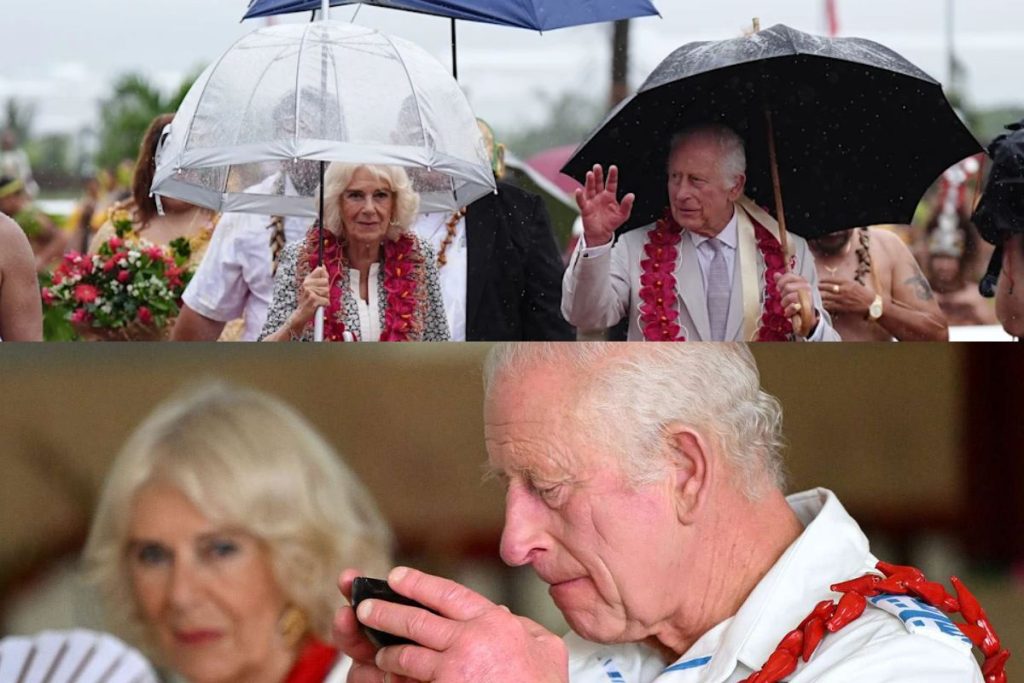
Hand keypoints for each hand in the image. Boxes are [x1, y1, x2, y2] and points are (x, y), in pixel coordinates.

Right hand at [289, 265, 329, 331]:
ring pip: (327, 292)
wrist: (301, 313)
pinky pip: (326, 300)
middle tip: (318, 295)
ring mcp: (310, 291)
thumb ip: (318, 277)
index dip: (325, 276)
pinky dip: (325, 304)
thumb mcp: (311, 287)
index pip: (320, 270)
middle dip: (326, 290)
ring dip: (325, 298)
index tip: (322, 283)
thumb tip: (323, 266)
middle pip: (326, 282)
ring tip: (318, 300)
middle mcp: (307, 284)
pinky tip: (318, 306)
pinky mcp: (313, 299)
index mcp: (307, 280)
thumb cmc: (308, 300)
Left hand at [335, 567, 567, 682]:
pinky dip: (397, 678)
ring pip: (408, 653)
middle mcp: (470, 640)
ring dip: (388, 651)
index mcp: (494, 623)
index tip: (397, 577)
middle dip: (386, 611)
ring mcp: (454, 668)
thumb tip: (506, 615)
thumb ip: (524, 627)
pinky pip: (411, 681)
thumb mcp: (545, 649)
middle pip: (417, 619)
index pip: (448, 594)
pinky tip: (389, 676)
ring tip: (378, 650)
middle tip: (365, 607)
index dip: (419, 583)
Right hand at [574, 164, 634, 247]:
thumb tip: (631, 196)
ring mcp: (592, 201)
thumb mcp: (623, 215)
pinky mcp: (586, 209)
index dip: (612, 176)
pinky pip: (582, 201)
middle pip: (599, 183)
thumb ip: (627, 205)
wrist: (601, 234)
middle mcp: (600, 196)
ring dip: (589, 182)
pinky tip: (579, 191)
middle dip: (598, 175)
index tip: (613, 168)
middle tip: (597, 167)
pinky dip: (579, 196)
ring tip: (590, 174)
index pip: (611, 183)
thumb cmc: (611, 223)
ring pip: (590, 189)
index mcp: (610, 196)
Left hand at [775, 271, 818, 331]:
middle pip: (787, 287)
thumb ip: (782, 281)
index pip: (788, 275)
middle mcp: (806, 286)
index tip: (779, 288)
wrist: (807, 314)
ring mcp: (807, 296)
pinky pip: (793, 306)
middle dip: (783, 295)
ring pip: (789, 297)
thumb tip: (776, 274)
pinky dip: (788, 310)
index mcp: (801, 280)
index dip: (780, 282)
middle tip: (785, 299)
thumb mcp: (789, 289)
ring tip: (787, 305)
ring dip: (785, 303)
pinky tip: (788, 311)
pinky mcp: (806, 306)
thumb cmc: (796, 300)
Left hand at [818, 276, 874, 314]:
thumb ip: (845, 283)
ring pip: (826, 296)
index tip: (820, 280)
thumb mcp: (855, 284)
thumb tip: (835, 282)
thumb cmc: (865, 294)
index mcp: (847, 282)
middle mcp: (843, 289)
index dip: (824, 280)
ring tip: (817, 295)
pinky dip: (824, 304)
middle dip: (819, 287)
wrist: (872, 304)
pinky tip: (821, 304)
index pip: (832, 279)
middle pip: (827, 287)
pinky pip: (829, 305)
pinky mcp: (842, 307)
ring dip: (820, 296)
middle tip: (816, 288)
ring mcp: (842, 298)